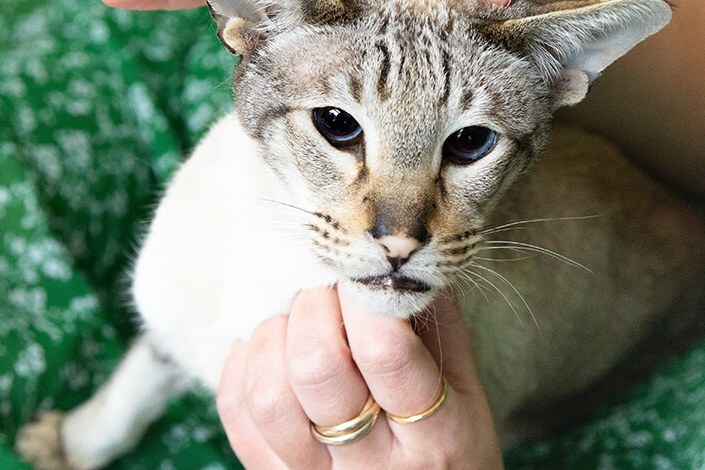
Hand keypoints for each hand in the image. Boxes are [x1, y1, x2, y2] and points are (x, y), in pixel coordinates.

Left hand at [216, 286, 501, 468]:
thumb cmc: (452, 451)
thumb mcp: (468, 392)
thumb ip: (437, 324)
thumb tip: (395, 255)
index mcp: (435, 437)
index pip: (386, 352)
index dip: (364, 296)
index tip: (363, 272)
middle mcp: (371, 465)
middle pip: (316, 368)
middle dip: (314, 307)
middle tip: (326, 289)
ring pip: (268, 394)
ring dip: (273, 337)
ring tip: (296, 323)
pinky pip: (237, 416)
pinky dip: (243, 366)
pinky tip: (268, 351)